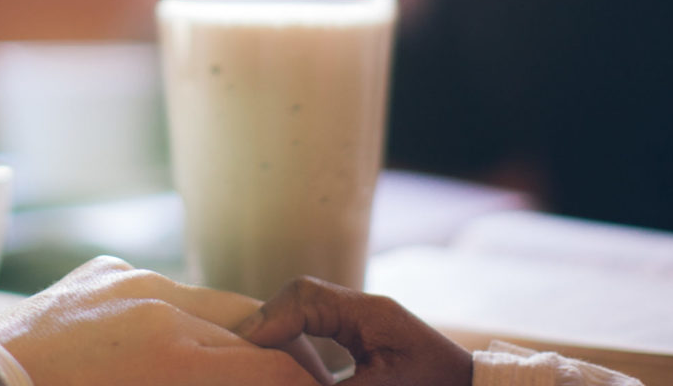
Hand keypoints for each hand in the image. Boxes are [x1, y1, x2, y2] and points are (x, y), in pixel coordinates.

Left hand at [0, 257, 329, 385]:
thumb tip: (274, 381)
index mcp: (176, 360)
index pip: (282, 371)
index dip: (306, 385)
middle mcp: (161, 305)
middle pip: (261, 332)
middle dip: (282, 366)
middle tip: (289, 380)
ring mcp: (130, 281)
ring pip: (218, 306)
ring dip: (234, 343)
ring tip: (233, 374)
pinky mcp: (102, 273)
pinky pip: (165, 293)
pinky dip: (180, 323)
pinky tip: (167, 356)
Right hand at [235, 277, 472, 385]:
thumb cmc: (436, 385)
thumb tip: (286, 378)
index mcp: (370, 313)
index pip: (306, 296)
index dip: (270, 319)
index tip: (246, 346)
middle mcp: (363, 307)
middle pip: (299, 296)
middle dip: (266, 320)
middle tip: (236, 350)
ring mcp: (361, 317)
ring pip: (303, 306)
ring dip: (276, 327)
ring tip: (249, 353)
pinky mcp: (359, 333)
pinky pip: (315, 321)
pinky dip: (291, 335)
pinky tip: (276, 356)